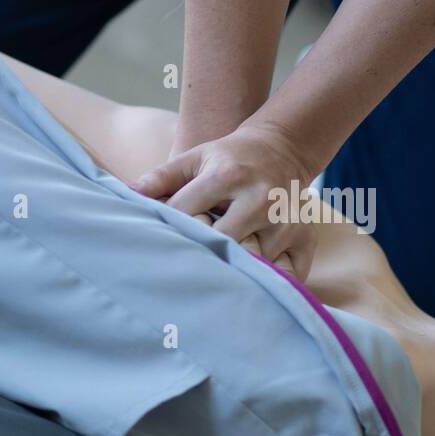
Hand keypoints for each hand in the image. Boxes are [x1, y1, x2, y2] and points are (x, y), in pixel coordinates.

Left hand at [133, 119, 319, 279]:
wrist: (282, 149)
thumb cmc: (229, 158)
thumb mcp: (195, 157)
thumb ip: (162, 176)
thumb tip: (128, 194)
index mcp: (229, 176)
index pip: (188, 213)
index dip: (171, 232)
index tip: (159, 248)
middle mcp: (261, 199)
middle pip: (223, 245)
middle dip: (204, 258)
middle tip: (186, 274)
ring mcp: (287, 221)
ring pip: (253, 264)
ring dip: (236, 273)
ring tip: (219, 278)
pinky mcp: (306, 238)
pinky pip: (287, 276)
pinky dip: (270, 284)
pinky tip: (253, 286)